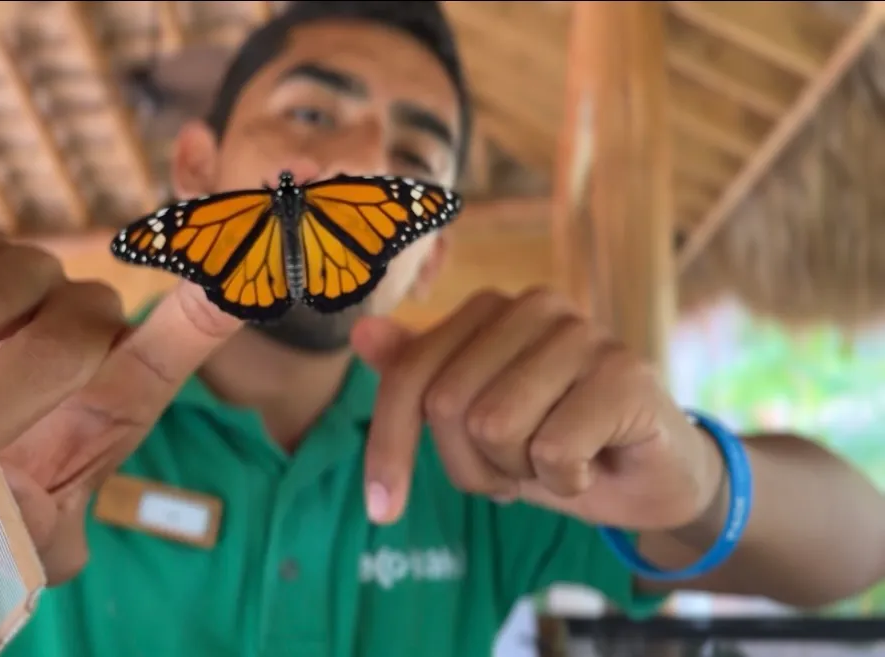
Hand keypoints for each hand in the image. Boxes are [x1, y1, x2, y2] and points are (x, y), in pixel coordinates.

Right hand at [0, 232, 240, 583]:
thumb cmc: (5, 490)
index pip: (195, 326)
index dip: (218, 293)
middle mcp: (91, 318)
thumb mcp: (37, 535)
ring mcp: (33, 276)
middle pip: (60, 343)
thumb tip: (30, 519)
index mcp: (131, 382)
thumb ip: (45, 536)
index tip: (244, 269)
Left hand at [352, 287, 723, 531]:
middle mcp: (534, 306)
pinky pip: (551, 451)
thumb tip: (362, 332)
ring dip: (518, 473)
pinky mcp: (625, 373)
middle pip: (447, 405)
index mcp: (490, 310)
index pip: (409, 376)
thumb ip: (418, 376)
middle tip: (516, 469)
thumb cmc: (555, 443)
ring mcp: (583, 334)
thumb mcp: (474, 422)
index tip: (382, 508)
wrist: (653, 478)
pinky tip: (593, 464)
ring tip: (556, 462)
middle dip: (472, 466)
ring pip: (494, 426)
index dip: (388, 447)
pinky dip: (564, 481)